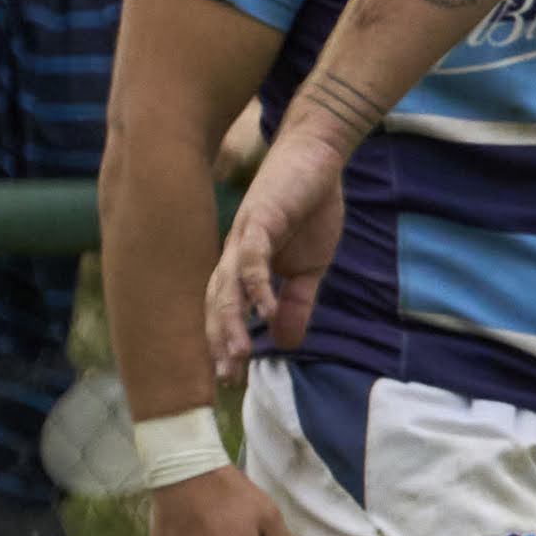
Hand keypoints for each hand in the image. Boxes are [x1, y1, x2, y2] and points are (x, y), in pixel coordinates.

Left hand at [207, 115, 354, 378]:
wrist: (318, 156)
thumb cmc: (311, 206)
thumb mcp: (310, 266)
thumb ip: (296, 302)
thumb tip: (287, 342)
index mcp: (243, 266)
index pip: (226, 311)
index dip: (225, 343)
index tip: (232, 380)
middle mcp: (234, 254)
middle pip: (217, 304)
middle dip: (220, 342)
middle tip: (228, 379)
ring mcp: (244, 237)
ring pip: (228, 287)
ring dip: (231, 322)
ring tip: (238, 354)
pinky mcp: (261, 219)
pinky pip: (252, 258)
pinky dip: (256, 285)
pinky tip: (265, 310)